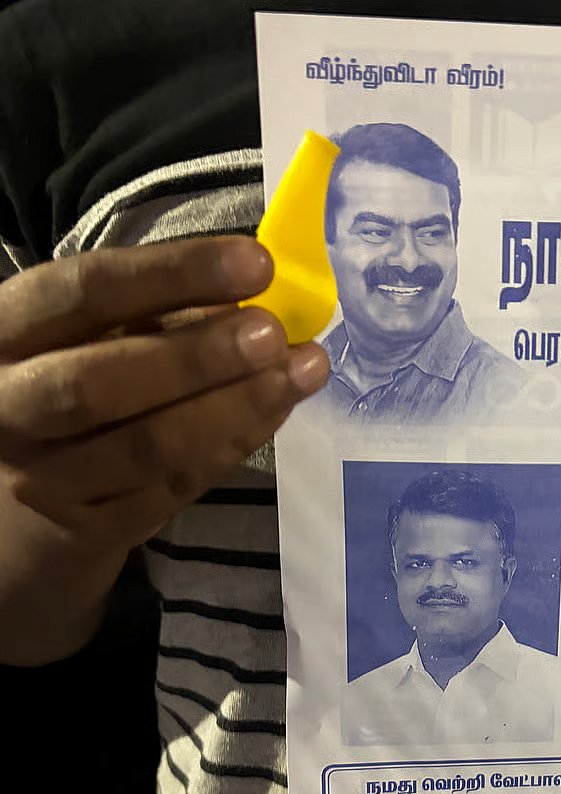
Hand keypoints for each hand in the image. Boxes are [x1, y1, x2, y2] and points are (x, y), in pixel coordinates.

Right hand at [0, 236, 328, 552]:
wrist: (17, 508)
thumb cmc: (65, 387)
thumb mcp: (89, 337)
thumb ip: (159, 313)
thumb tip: (257, 293)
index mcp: (6, 333)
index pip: (84, 291)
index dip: (174, 273)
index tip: (257, 263)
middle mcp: (9, 407)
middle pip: (100, 383)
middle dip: (198, 357)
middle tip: (274, 334)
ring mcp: (44, 479)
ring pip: (147, 447)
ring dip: (234, 408)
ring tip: (298, 373)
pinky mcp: (91, 530)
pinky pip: (173, 488)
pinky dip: (231, 447)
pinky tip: (275, 413)